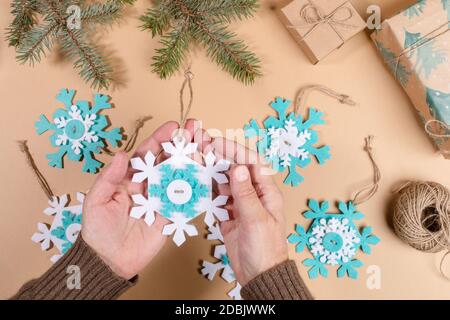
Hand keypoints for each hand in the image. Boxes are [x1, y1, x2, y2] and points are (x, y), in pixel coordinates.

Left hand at [81, 120, 196, 279]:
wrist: (109, 261)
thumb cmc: (98, 230)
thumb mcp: (97, 201)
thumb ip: (109, 178)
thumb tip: (122, 154)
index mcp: (131, 178)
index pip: (148, 153)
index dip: (161, 138)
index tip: (174, 126)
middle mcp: (149, 185)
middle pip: (168, 160)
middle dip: (183, 144)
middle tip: (197, 130)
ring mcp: (162, 200)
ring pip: (180, 176)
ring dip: (194, 161)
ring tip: (207, 147)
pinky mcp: (172, 216)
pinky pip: (186, 200)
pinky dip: (198, 188)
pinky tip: (209, 174)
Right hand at [211, 137, 288, 285]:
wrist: (259, 276)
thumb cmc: (266, 249)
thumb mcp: (256, 220)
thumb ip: (246, 194)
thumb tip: (238, 168)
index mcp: (267, 192)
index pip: (252, 163)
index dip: (235, 150)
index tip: (217, 143)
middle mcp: (254, 195)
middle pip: (237, 170)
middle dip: (220, 160)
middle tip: (202, 152)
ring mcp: (241, 206)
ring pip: (225, 184)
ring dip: (212, 177)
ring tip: (197, 169)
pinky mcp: (230, 217)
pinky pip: (218, 201)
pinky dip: (209, 195)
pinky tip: (199, 190)